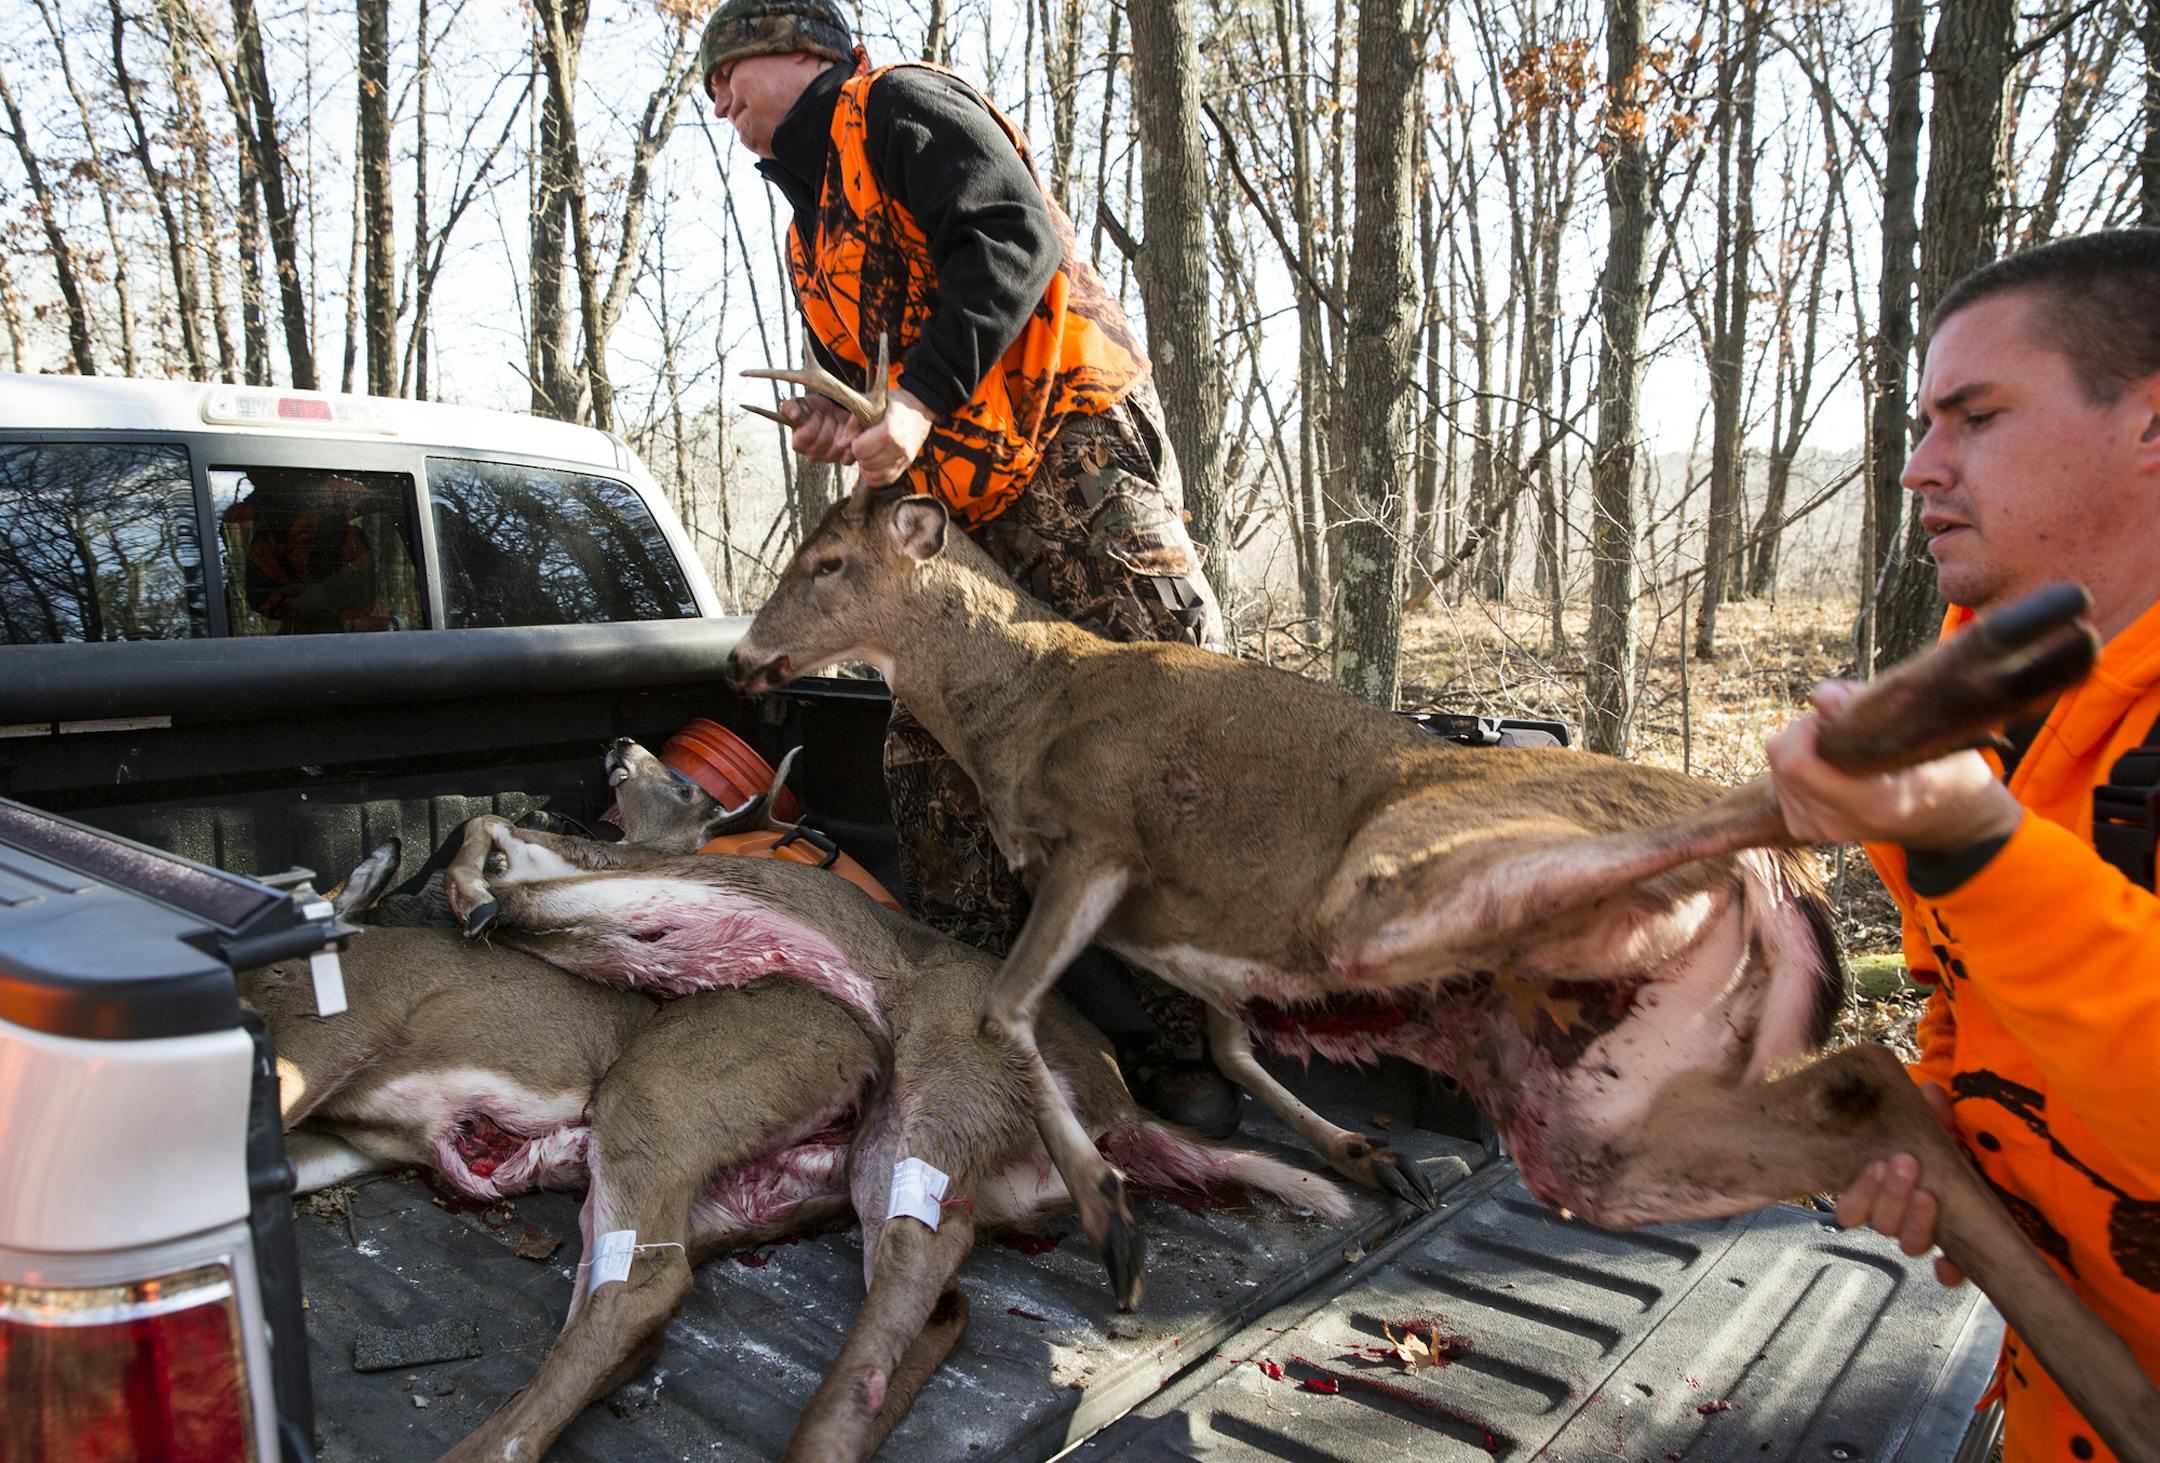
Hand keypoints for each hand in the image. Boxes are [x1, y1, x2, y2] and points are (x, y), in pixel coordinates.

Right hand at [783, 395, 856, 464]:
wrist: (832, 412)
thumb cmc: (813, 409)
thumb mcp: (799, 403)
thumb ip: (790, 407)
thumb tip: (795, 415)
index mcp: (798, 444)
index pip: (807, 435)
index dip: (814, 421)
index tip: (817, 412)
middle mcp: (811, 455)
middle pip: (825, 440)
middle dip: (829, 422)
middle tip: (830, 415)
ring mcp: (828, 459)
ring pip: (838, 446)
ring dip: (842, 428)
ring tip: (838, 420)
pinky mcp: (843, 459)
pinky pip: (849, 454)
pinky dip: (852, 440)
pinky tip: (848, 429)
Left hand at [848, 387, 934, 486]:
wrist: (920, 406)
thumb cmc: (894, 402)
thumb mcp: (872, 405)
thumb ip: (854, 423)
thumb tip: (841, 444)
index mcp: (889, 431)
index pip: (860, 449)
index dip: (855, 443)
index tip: (859, 436)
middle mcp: (899, 448)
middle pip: (866, 463)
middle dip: (860, 455)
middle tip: (863, 445)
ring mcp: (904, 458)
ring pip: (875, 475)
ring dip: (866, 467)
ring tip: (867, 455)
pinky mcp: (907, 464)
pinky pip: (887, 480)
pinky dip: (876, 476)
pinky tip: (873, 466)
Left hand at [1764, 680, 2024, 851]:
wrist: (1949, 822)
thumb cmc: (1946, 769)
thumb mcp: (1929, 733)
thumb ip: (1873, 710)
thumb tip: (1819, 696)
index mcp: (1873, 802)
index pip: (1796, 763)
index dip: (1805, 728)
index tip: (1834, 715)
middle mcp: (1840, 823)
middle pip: (1781, 762)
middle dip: (1803, 731)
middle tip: (1842, 725)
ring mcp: (1821, 831)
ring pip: (1777, 771)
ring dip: (1801, 748)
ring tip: (1844, 747)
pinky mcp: (1807, 830)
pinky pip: (1780, 786)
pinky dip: (1798, 766)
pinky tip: (1831, 766)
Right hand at [1834, 1083, 1964, 1286]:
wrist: (1996, 1180)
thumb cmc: (1955, 1155)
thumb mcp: (1945, 1133)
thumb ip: (1936, 1116)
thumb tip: (1930, 1090)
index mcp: (1884, 1193)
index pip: (1852, 1210)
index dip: (1859, 1194)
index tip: (1876, 1164)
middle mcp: (1900, 1219)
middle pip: (1880, 1224)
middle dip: (1888, 1195)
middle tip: (1904, 1163)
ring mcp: (1929, 1238)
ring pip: (1908, 1244)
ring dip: (1913, 1220)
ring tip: (1928, 1193)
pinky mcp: (1959, 1255)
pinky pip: (1947, 1272)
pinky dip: (1947, 1269)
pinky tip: (1949, 1263)